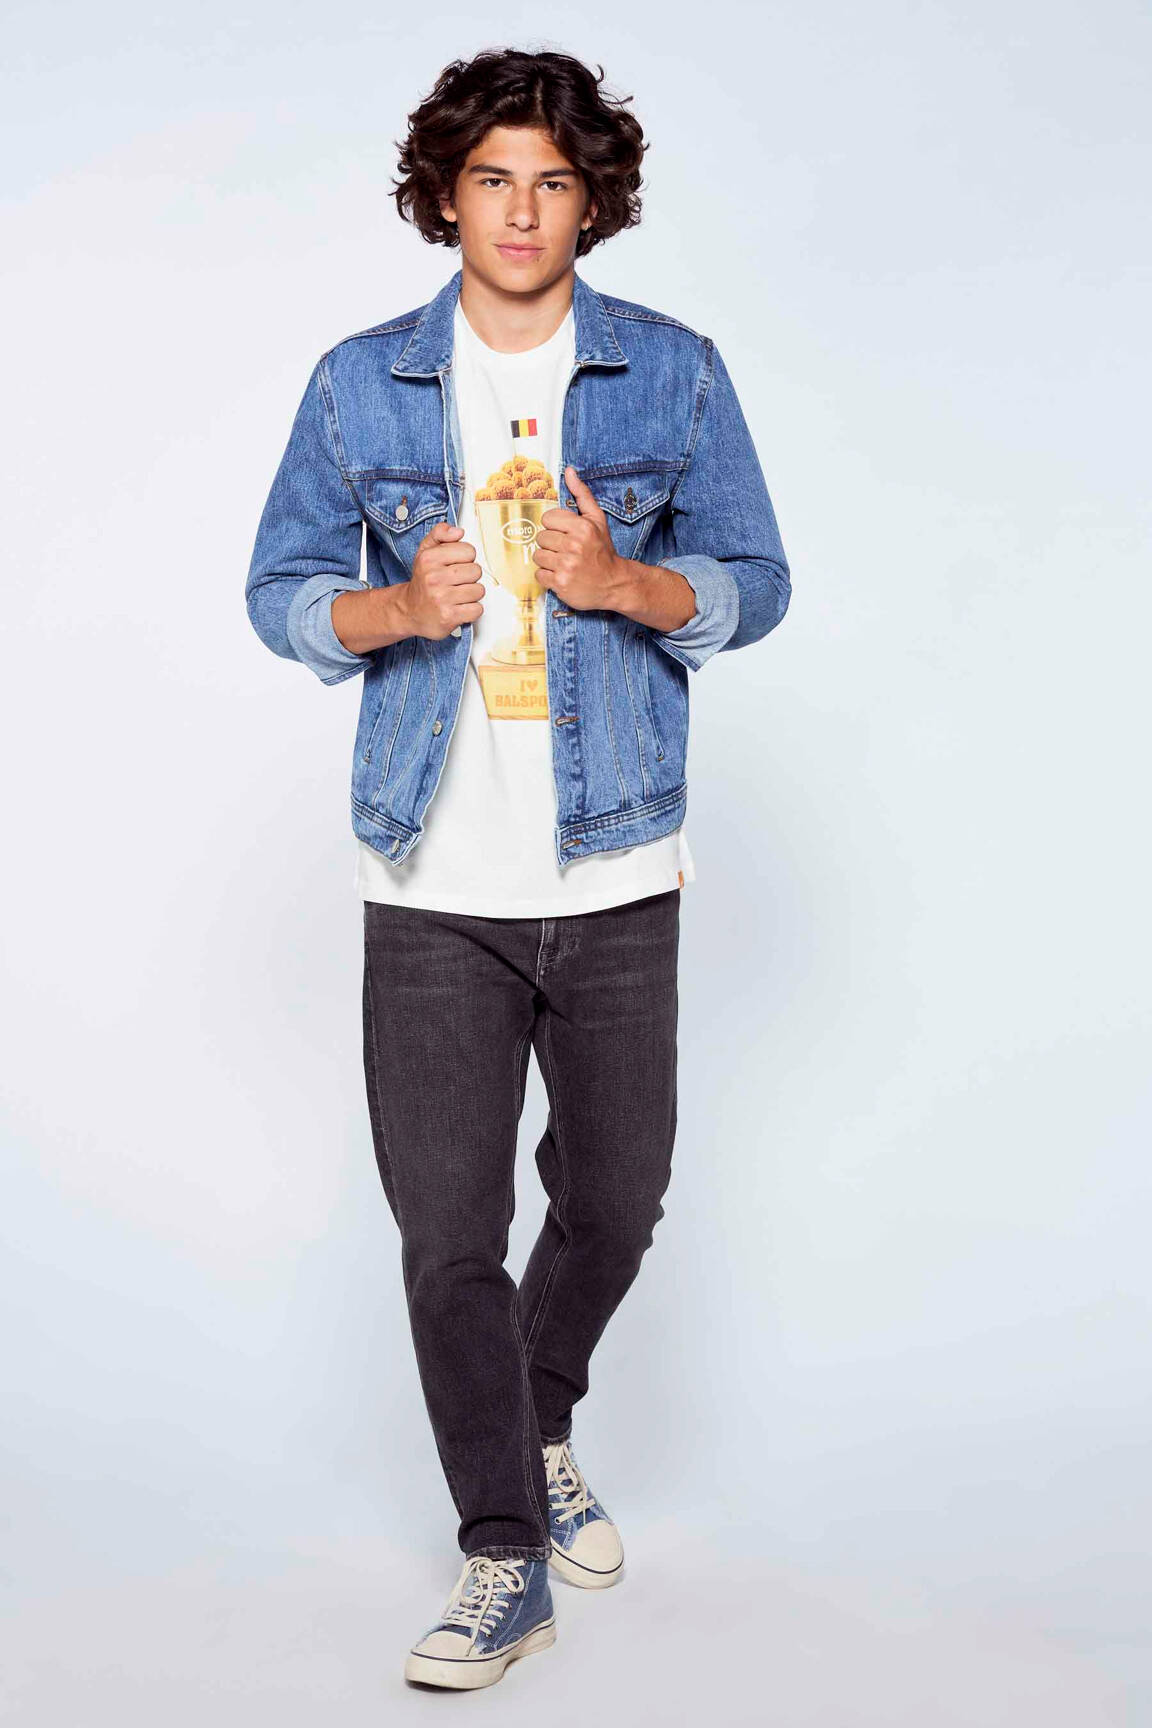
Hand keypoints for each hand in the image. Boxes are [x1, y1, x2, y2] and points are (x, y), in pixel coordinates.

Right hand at [401, 521, 484, 639]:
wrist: (408, 611)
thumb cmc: (422, 581)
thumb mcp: (425, 551)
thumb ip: (439, 534)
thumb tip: (459, 531)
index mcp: (429, 559)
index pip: (469, 551)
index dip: (466, 558)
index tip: (456, 565)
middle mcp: (434, 578)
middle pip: (476, 571)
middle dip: (470, 577)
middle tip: (457, 582)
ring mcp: (441, 598)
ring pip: (479, 590)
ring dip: (472, 594)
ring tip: (458, 595)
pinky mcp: (449, 617)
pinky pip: (477, 609)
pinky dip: (471, 610)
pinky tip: (459, 608)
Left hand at [532, 466, 632, 610]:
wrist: (613, 583)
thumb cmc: (602, 550)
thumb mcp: (597, 519)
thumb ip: (582, 494)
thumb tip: (568, 471)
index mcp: (581, 527)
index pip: (547, 518)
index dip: (555, 526)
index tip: (566, 534)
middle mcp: (573, 546)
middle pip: (541, 537)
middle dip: (552, 544)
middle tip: (566, 551)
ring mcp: (566, 566)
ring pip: (538, 555)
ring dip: (548, 560)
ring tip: (563, 562)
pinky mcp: (560, 583)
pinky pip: (539, 575)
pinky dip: (547, 576)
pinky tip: (561, 574)